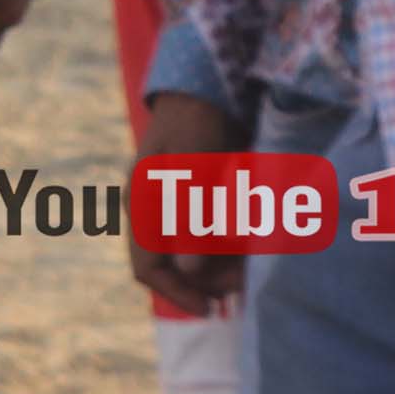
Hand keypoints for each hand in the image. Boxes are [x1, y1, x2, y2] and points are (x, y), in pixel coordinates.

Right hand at [131, 85, 246, 314]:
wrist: (210, 86)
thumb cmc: (198, 120)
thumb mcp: (194, 166)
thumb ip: (189, 215)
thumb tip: (186, 271)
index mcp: (141, 204)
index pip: (147, 267)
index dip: (176, 293)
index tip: (210, 308)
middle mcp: (153, 210)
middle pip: (175, 264)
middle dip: (209, 279)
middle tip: (245, 285)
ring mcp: (175, 205)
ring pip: (195, 252)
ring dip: (223, 264)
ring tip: (253, 267)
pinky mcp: (198, 199)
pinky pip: (209, 234)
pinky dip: (229, 245)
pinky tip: (253, 247)